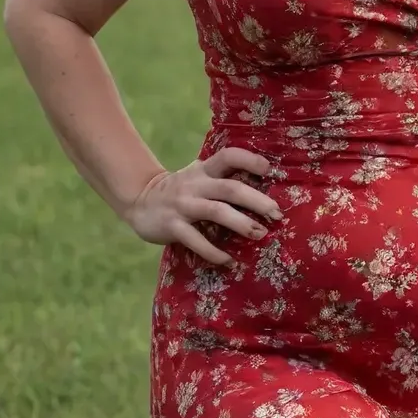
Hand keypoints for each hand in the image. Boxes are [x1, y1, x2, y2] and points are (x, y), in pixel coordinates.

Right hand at [123, 146, 281, 264]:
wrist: (141, 202)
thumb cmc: (181, 190)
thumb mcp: (199, 177)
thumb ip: (223, 179)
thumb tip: (263, 188)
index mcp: (204, 170)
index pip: (228, 156)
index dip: (249, 160)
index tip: (268, 170)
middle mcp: (195, 185)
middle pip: (230, 188)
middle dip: (256, 200)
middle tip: (276, 214)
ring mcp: (183, 205)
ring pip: (216, 211)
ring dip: (241, 223)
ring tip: (260, 234)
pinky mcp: (172, 226)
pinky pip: (196, 240)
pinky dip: (214, 252)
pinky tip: (229, 261)